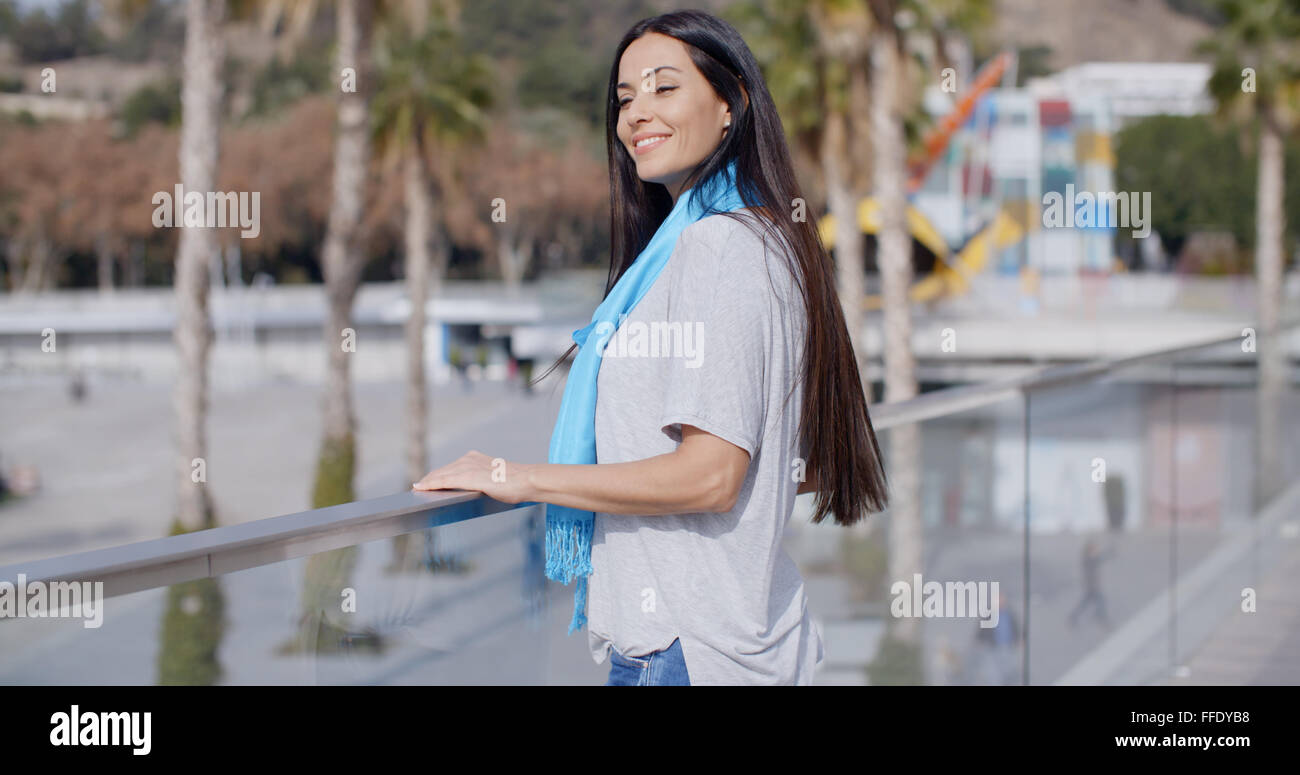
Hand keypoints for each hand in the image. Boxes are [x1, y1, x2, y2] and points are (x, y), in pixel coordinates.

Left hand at [412, 450, 531, 504]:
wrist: (525, 480)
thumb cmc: (516, 482)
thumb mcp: (496, 478)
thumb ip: (483, 480)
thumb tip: (481, 488)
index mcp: (475, 458)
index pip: (451, 467)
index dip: (438, 475)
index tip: (428, 481)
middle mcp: (468, 459)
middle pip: (442, 471)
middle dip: (429, 479)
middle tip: (418, 487)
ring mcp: (466, 467)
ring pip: (439, 475)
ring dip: (427, 483)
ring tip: (417, 489)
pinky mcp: (465, 477)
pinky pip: (442, 481)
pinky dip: (430, 485)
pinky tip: (420, 488)